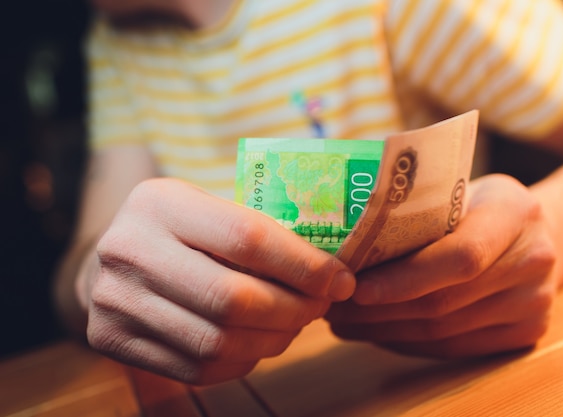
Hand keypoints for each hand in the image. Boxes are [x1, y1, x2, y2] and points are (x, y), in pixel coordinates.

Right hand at [79, 178, 354, 384]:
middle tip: (321, 306)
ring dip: (273, 339)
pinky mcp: (113, 340)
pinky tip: (258, 342)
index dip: (304, 265)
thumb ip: (258, 229)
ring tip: (295, 324)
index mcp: (159, 203)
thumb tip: (332, 270)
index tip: (340, 279)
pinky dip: (243, 360)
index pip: (247, 238)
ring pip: (217, 342)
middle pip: (233, 299)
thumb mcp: (207, 207)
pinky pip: (198, 368)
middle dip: (293, 309)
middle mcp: (129, 250)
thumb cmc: (177, 229)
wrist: (107, 258)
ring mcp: (115, 300)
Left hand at [326, 174, 555, 357]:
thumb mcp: (459, 187)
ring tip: (344, 322)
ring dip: (385, 331)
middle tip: (333, 307)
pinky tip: (377, 332)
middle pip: (446, 301)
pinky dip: (409, 343)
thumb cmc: (482, 204)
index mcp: (517, 213)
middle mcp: (533, 260)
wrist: (544, 232)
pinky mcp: (526, 334)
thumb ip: (417, 211)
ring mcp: (534, 303)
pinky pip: (455, 348)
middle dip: (379, 311)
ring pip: (445, 332)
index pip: (460, 255)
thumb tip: (343, 242)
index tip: (356, 288)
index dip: (405, 278)